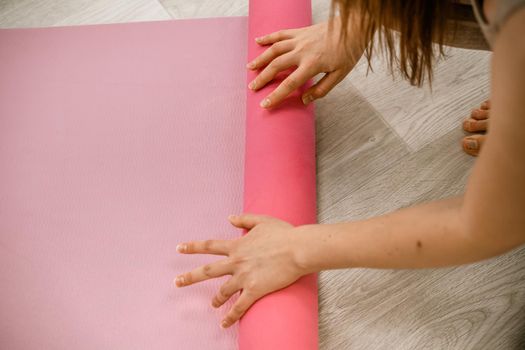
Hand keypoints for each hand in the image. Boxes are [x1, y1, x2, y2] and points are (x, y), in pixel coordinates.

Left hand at [174, 214, 304, 328]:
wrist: (298, 249)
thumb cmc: (284, 233)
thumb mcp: (262, 220)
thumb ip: (244, 219)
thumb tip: (229, 218)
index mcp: (237, 245)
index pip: (209, 246)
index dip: (193, 247)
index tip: (179, 248)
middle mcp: (236, 262)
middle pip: (208, 270)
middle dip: (190, 277)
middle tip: (177, 282)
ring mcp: (244, 277)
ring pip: (222, 291)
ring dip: (216, 299)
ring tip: (212, 305)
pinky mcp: (254, 290)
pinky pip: (239, 307)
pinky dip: (231, 316)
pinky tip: (224, 324)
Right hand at [247, 18, 363, 107]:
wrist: (354, 27)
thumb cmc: (348, 52)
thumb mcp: (339, 75)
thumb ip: (321, 89)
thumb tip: (304, 100)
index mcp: (312, 64)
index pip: (290, 84)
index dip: (276, 95)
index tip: (265, 104)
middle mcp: (302, 51)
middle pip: (276, 66)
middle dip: (263, 78)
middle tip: (253, 88)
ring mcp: (300, 40)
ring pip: (274, 49)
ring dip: (261, 59)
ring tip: (250, 68)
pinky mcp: (300, 31)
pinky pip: (280, 34)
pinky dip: (268, 38)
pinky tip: (258, 41)